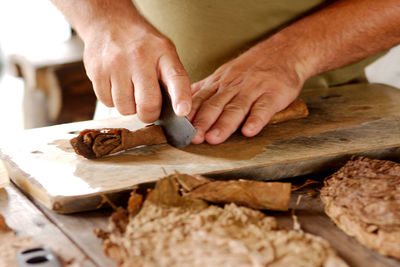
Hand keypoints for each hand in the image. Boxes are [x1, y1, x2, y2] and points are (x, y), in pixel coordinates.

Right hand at [82, 19, 191, 122]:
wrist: (109, 21)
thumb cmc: (142, 43)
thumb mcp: (164, 51)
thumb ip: (171, 78)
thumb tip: (175, 111)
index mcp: (163, 53)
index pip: (176, 78)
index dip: (180, 97)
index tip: (182, 112)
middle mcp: (140, 57)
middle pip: (147, 104)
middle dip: (149, 114)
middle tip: (148, 108)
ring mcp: (116, 64)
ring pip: (125, 108)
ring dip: (129, 107)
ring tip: (130, 89)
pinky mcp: (97, 71)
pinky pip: (107, 102)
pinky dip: (113, 100)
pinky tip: (116, 85)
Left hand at [188, 41, 306, 143]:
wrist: (285, 51)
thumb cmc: (251, 68)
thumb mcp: (224, 75)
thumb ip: (205, 90)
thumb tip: (181, 103)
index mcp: (220, 83)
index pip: (201, 99)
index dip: (190, 115)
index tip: (179, 130)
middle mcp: (233, 86)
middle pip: (215, 105)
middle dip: (203, 121)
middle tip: (194, 137)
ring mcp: (254, 89)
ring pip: (237, 108)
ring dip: (224, 124)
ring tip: (214, 138)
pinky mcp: (273, 93)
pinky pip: (264, 108)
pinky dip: (257, 119)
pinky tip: (249, 131)